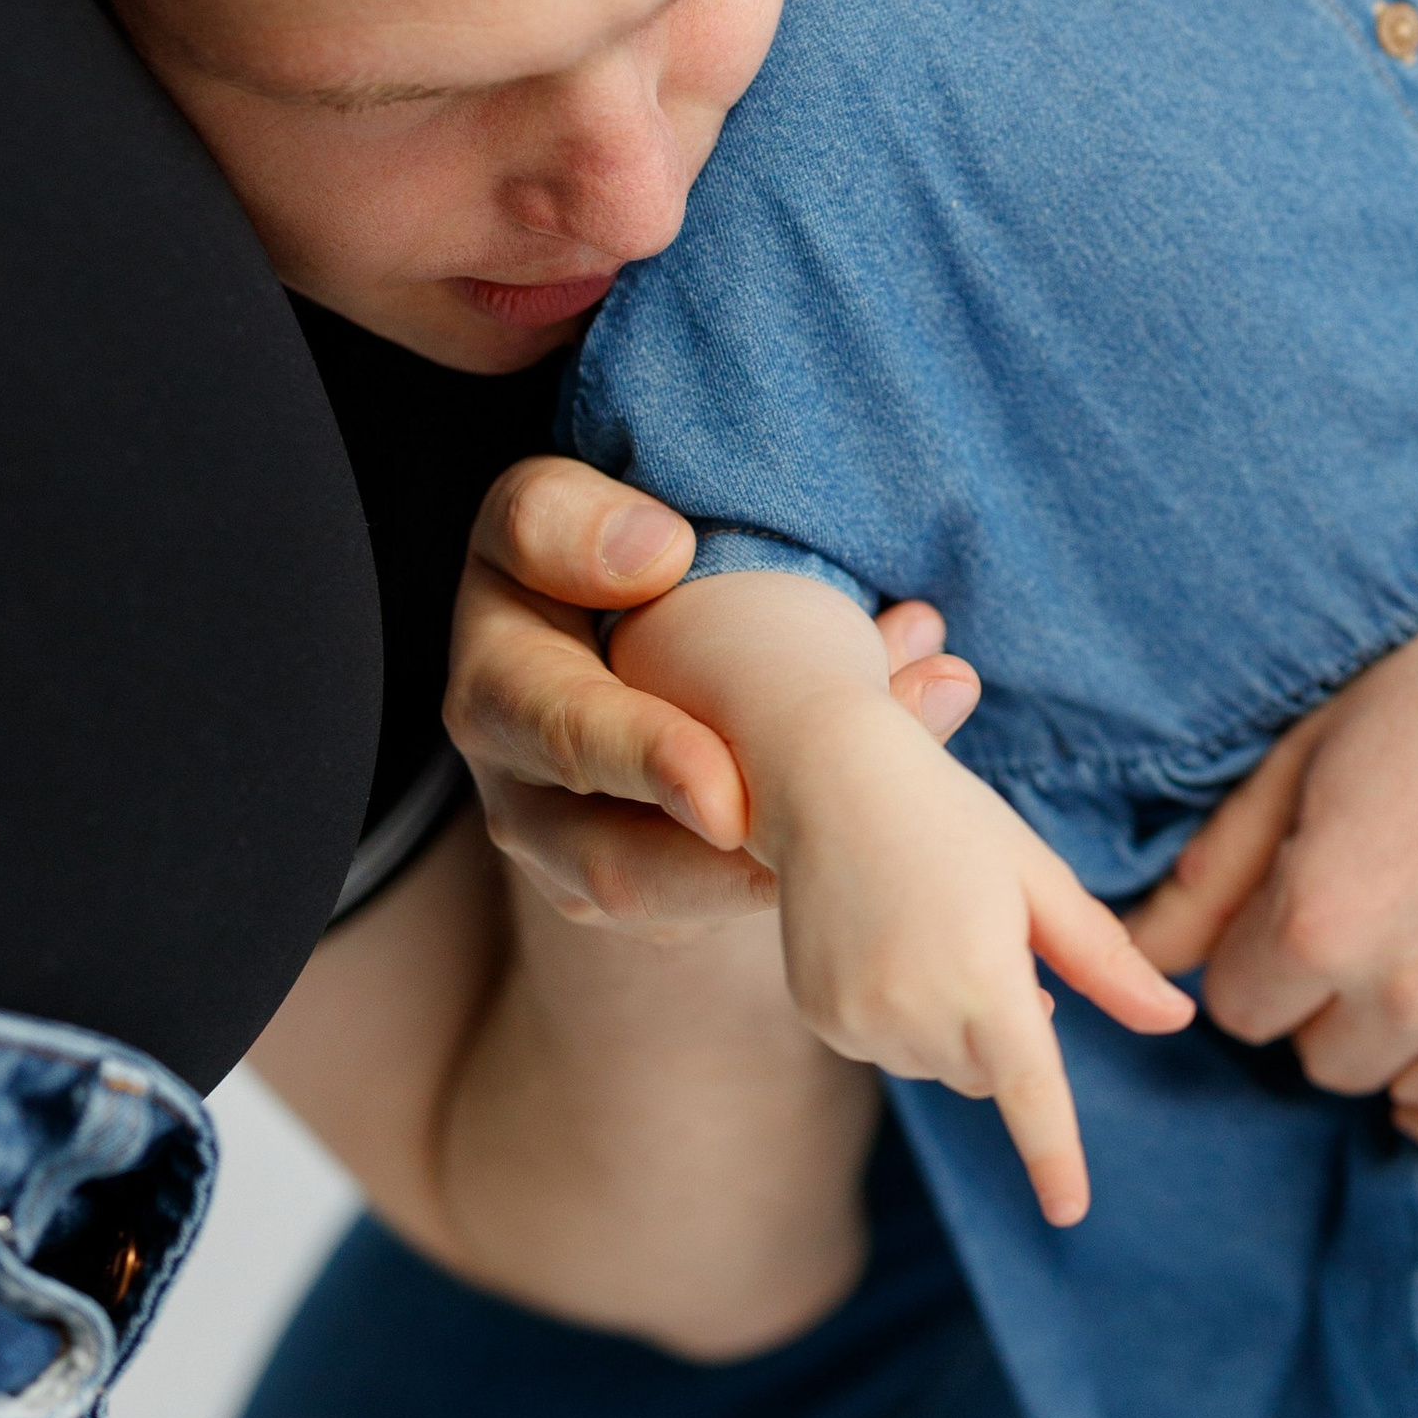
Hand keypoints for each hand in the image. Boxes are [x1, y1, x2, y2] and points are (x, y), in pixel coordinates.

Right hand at [445, 455, 981, 932]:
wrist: (600, 639)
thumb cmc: (572, 555)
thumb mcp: (546, 512)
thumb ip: (565, 521)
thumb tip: (657, 554)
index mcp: (498, 690)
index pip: (560, 731)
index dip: (643, 760)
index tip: (725, 793)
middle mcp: (525, 799)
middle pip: (619, 867)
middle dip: (733, 863)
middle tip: (843, 829)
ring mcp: (589, 866)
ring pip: (692, 904)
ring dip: (806, 848)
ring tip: (918, 741)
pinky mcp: (662, 898)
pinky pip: (738, 899)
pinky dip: (829, 846)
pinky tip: (919, 767)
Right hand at [766, 700, 1193, 1225]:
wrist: (826, 777)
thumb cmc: (951, 819)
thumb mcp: (1040, 880)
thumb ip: (1107, 962)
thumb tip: (1176, 1022)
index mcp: (983, 978)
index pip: (1028, 1094)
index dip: (1053, 1158)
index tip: (1070, 1213)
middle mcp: (914, 1012)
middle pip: (990, 1076)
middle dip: (1005, 1031)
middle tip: (987, 939)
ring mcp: (857, 1022)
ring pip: (940, 1066)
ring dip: (953, 1023)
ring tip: (928, 928)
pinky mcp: (820, 1017)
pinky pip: (886, 1048)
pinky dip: (901, 1013)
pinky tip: (885, 940)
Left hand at [1131, 473, 1417, 1180]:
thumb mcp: (1313, 753)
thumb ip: (1218, 867)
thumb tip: (1141, 953)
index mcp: (1320, 920)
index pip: (1242, 1005)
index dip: (1271, 951)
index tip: (1319, 900)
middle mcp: (1406, 993)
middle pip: (1320, 1056)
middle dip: (1339, 994)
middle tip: (1400, 907)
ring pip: (1406, 1088)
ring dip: (1414, 1036)